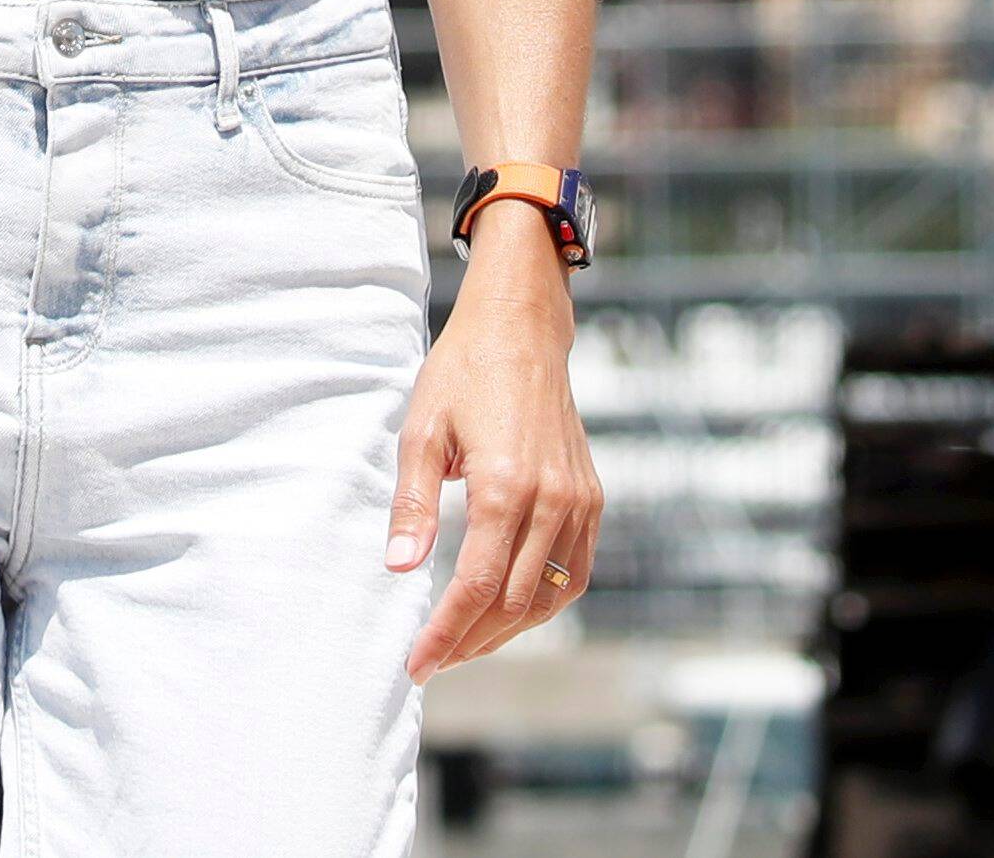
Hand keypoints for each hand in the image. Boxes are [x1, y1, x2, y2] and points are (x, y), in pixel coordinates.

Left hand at [384, 211, 601, 680]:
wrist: (522, 329)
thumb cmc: (464, 373)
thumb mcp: (422, 430)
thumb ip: (412, 504)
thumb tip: (401, 569)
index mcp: (506, 485)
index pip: (477, 586)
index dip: (445, 633)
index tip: (416, 664)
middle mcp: (552, 500)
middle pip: (514, 603)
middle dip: (470, 641)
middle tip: (432, 661)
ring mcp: (579, 501)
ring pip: (550, 596)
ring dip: (507, 630)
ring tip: (464, 643)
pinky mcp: (592, 497)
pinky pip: (575, 571)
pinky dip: (543, 602)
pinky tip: (509, 608)